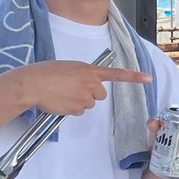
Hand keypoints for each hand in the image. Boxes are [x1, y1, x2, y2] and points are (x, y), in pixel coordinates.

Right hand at [8, 60, 149, 115]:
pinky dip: (71, 108)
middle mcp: (90, 83)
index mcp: (89, 70)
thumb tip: (90, 84)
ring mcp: (84, 96)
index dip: (134, 77)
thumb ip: (83, 74)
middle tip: (72, 89)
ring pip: (89, 104)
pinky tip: (60, 101)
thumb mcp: (69, 67)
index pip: (116, 74)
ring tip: (62, 93)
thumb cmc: (46, 73)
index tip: (148, 79)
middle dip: (90, 94)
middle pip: (100, 95)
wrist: (30, 84)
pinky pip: (79, 111)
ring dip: (79, 101)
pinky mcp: (77, 108)